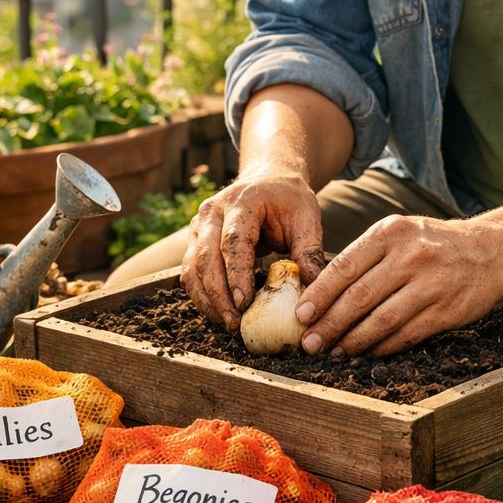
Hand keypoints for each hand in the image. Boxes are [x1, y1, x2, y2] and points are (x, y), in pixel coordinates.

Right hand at [181, 173, 327, 331]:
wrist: (269, 179)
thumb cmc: (289, 200)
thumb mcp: (307, 219)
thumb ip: (309, 253)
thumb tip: (312, 293)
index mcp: (241, 201)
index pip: (233, 241)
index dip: (236, 274)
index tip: (244, 303)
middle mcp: (212, 212)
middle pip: (206, 257)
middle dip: (218, 295)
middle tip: (234, 322)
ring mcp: (198, 226)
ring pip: (192, 268)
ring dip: (207, 300)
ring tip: (228, 323)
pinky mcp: (195, 241)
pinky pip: (190, 273)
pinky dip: (202, 296)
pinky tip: (219, 313)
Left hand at [295, 214, 502, 356]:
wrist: (491, 251)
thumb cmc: (433, 243)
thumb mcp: (399, 233)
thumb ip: (364, 256)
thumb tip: (320, 293)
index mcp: (390, 233)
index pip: (344, 267)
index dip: (319, 295)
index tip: (301, 315)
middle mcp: (410, 256)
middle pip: (359, 297)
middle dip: (329, 324)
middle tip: (310, 343)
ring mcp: (431, 284)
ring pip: (381, 320)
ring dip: (353, 341)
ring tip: (335, 351)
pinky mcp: (446, 310)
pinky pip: (406, 334)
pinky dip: (382, 347)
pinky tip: (367, 352)